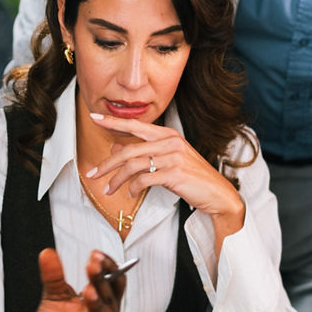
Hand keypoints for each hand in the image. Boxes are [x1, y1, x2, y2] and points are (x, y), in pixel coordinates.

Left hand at [8, 249, 126, 311]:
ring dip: (99, 309)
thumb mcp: (53, 300)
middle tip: (92, 266)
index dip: (108, 268)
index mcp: (103, 305)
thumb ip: (53, 277)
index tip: (95, 255)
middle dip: (102, 282)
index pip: (114, 282)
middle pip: (112, 300)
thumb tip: (47, 252)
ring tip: (88, 293)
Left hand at [87, 113, 244, 245]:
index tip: (95, 117)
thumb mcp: (167, 160)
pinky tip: (131, 194)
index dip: (113, 121)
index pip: (135, 125)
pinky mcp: (175, 174)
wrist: (218, 194)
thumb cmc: (192, 177)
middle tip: (93, 173)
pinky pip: (145, 180)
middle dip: (107, 163)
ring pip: (134, 165)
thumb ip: (143, 153)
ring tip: (108, 189)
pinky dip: (134, 188)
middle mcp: (170, 142)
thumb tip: (116, 147)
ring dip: (117, 180)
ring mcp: (173, 157)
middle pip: (129, 149)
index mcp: (168, 135)